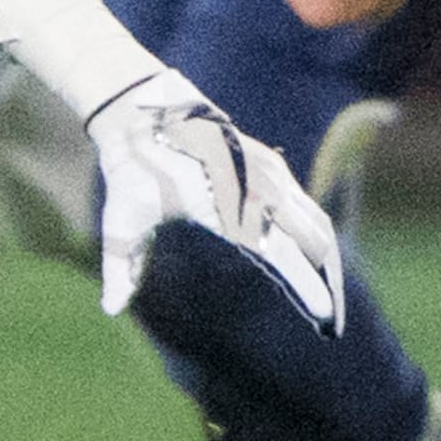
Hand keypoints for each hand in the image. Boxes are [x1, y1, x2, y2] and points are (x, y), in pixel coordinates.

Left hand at [88, 72, 344, 323]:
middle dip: (328, 286)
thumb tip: (109, 309)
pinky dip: (319, 239)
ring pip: (319, 225)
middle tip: (331, 329)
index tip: (325, 319)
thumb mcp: (121, 220)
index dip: (309, 288)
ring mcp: (271, 174)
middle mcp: (259, 190)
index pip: (284, 255)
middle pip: (316, 243)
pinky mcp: (273, 166)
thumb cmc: (133, 169)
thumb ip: (122, 268)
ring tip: (329, 303)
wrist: (146, 111)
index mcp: (230, 208)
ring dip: (329, 263)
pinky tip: (316, 266)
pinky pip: (308, 208)